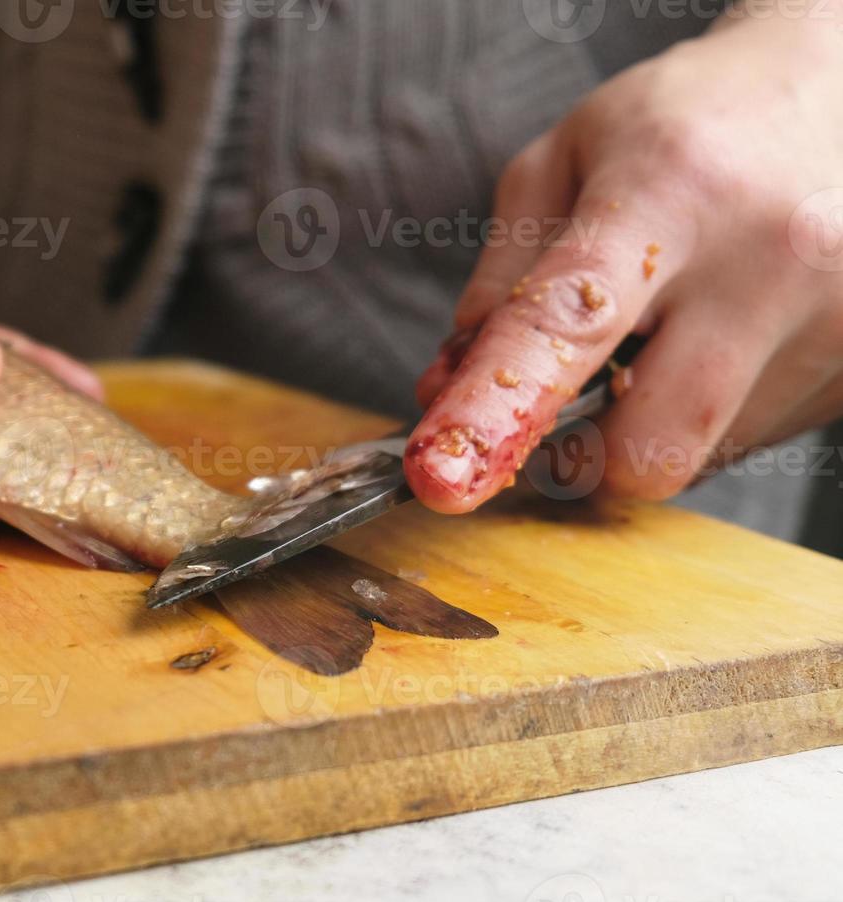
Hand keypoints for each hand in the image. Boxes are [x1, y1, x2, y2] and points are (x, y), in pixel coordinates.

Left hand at [407, 13, 842, 512]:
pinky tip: (719, 337)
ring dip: (650, 421)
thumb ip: (498, 277)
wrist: (841, 87)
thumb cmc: (685, 124)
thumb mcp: (563, 162)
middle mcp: (769, 260)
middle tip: (562, 405)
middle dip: (581, 454)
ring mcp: (834, 319)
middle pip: (649, 446)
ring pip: (701, 454)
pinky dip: (709, 411)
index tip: (440, 473)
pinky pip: (752, 439)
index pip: (566, 324)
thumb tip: (447, 388)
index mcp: (671, 191)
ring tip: (667, 332)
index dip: (494, 408)